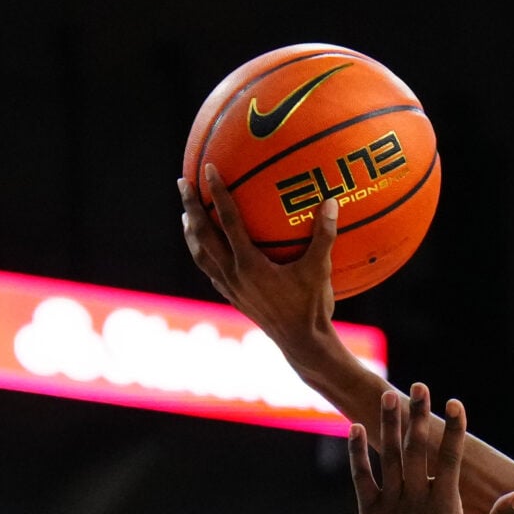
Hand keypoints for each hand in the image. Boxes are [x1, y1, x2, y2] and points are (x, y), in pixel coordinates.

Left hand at [179, 165, 338, 356]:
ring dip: (191, 233)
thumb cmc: (312, 306)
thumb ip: (324, 235)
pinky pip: (211, 271)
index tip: (207, 170)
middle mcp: (233, 274)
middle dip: (191, 207)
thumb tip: (330, 202)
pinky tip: (206, 250)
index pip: (228, 220)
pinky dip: (203, 256)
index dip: (217, 193)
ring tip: (186, 216)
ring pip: (201, 255)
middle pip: (203, 235)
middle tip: (182, 183)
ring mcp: (231, 288)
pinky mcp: (234, 298)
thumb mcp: (321, 270)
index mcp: (249, 264)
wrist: (301, 344)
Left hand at [352, 384, 513, 513]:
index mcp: (444, 506)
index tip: (456, 402)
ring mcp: (390, 506)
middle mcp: (415, 500)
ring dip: (389, 425)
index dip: (454, 429)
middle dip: (419, 415)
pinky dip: (359, 453)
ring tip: (388, 396)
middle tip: (419, 386)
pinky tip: (357, 429)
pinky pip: (362, 477)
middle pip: (417, 448)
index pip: (451, 458)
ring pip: (388, 457)